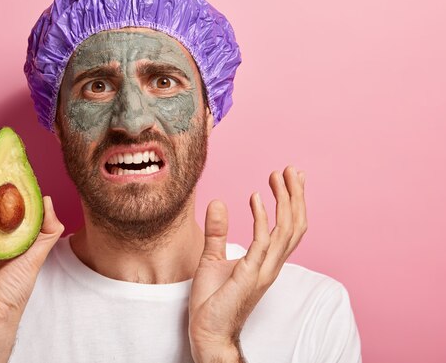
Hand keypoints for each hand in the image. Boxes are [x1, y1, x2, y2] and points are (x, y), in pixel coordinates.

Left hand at [189, 165, 306, 362]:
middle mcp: (271, 264)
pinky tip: (254, 198)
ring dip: (285, 200)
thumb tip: (218, 203)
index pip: (288, 227)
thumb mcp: (212, 258)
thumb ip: (218, 232)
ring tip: (279, 176)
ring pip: (286, 230)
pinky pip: (262, 242)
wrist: (207, 332)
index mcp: (266, 261)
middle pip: (295, 225)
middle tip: (292, 170)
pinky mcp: (250, 274)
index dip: (292, 202)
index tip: (288, 178)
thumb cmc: (212, 301)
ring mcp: (263, 270)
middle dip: (295, 195)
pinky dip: (261, 218)